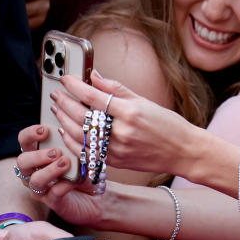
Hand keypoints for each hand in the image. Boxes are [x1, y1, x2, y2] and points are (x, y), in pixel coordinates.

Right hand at [16, 124, 107, 227]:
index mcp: (37, 154)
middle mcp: (34, 172)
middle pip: (22, 161)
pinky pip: (53, 193)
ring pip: (35, 180)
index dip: (30, 134)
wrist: (98, 193)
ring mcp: (42, 188)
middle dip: (37, 155)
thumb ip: (70, 142)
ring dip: (50, 170)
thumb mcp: (79, 151)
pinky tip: (74, 181)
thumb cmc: (84, 167)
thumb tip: (67, 131)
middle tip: (56, 152)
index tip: (45, 130)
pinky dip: (64, 185)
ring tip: (65, 163)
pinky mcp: (53, 202)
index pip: (24, 140)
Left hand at [49, 72, 199, 177]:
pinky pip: (87, 151)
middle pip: (83, 116)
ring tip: (58, 109)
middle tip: (56, 93)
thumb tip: (95, 77)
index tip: (66, 79)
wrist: (183, 152)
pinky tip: (66, 131)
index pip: (94, 97)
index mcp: (131, 112)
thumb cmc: (168, 125)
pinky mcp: (115, 162)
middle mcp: (122, 132)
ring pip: (80, 135)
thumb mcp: (145, 101)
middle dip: (65, 102)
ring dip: (64, 121)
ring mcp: (117, 149)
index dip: (76, 86)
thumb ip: (117, 90)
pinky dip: (73, 141)